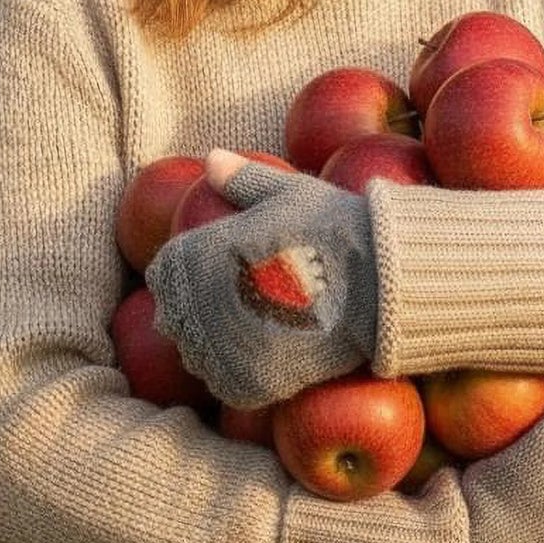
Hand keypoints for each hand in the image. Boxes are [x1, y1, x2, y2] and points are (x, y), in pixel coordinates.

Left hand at [144, 151, 377, 408]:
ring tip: (244, 332)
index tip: (205, 274)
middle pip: (173, 318)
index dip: (181, 274)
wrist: (379, 279)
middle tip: (229, 306)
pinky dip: (235, 375)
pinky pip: (225, 384)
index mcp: (204, 254)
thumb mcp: (290, 192)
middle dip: (193, 312)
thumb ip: (244, 179)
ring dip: (211, 346)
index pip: (164, 273)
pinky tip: (258, 359)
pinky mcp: (250, 381)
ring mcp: (224, 347)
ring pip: (195, 356)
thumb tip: (211, 158)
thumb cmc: (335, 227)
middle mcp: (202, 302)